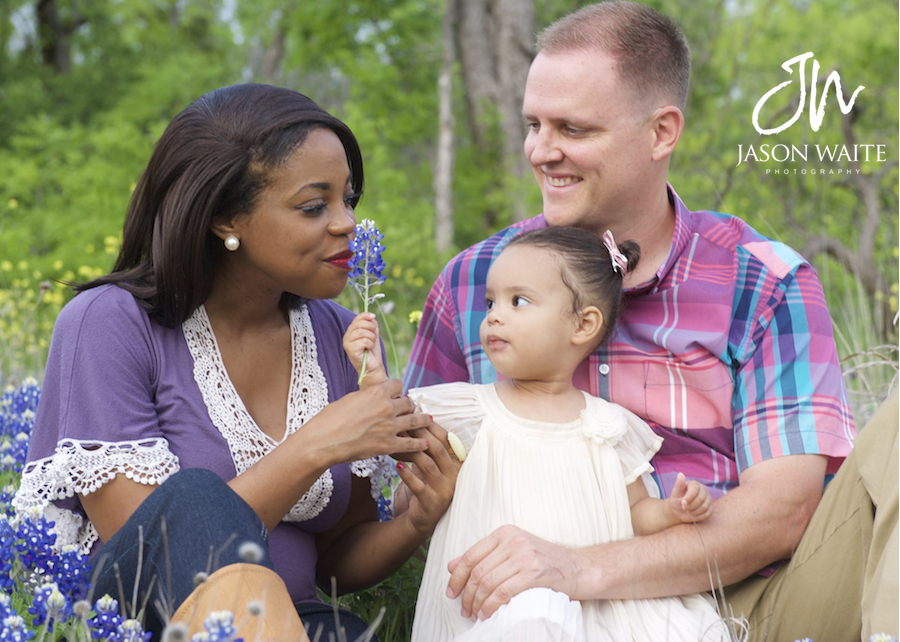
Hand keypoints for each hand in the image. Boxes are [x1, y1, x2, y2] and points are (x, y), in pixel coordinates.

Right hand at [307, 379, 429, 463]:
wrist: (324, 441)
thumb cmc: (330, 419)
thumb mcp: (350, 398)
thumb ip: (368, 397)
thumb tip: (374, 398)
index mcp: (376, 392)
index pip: (397, 385)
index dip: (398, 390)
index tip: (398, 394)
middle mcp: (387, 406)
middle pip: (407, 402)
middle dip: (408, 406)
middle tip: (410, 410)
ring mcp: (389, 426)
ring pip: (415, 420)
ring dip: (422, 421)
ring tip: (428, 420)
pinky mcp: (388, 444)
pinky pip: (411, 444)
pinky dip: (420, 444)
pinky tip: (425, 443)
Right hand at [342, 312, 386, 383]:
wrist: (373, 366)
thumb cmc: (372, 351)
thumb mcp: (373, 334)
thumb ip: (371, 325)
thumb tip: (372, 317)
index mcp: (351, 331)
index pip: (357, 318)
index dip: (366, 315)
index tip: (373, 317)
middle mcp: (347, 336)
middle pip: (360, 324)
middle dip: (371, 328)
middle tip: (374, 336)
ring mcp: (347, 343)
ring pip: (362, 332)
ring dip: (371, 337)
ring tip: (371, 344)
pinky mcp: (350, 349)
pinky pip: (363, 341)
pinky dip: (370, 344)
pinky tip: (368, 349)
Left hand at [396, 421, 460, 534]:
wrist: (424, 518)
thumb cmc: (426, 484)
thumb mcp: (430, 464)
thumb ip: (427, 447)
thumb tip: (413, 422)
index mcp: (456, 462)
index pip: (446, 440)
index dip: (432, 427)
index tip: (416, 416)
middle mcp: (454, 475)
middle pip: (438, 449)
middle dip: (421, 435)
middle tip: (405, 425)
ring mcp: (444, 489)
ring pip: (428, 465)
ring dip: (412, 452)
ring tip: (398, 442)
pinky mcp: (431, 502)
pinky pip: (418, 486)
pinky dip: (407, 475)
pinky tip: (397, 465)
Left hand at [446, 525, 580, 619]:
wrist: (580, 568)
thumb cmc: (545, 562)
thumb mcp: (514, 552)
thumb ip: (485, 556)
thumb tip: (452, 566)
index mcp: (505, 533)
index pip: (471, 555)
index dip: (457, 576)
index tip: (451, 592)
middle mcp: (512, 541)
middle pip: (477, 571)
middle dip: (467, 595)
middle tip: (464, 610)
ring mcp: (524, 556)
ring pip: (487, 582)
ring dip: (477, 603)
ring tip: (475, 614)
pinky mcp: (534, 573)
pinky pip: (502, 592)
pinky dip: (491, 606)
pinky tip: (488, 614)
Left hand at [666, 472, 711, 523]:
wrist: (679, 511)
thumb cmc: (676, 500)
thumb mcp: (675, 493)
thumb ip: (678, 484)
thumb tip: (680, 474)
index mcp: (694, 484)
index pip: (695, 489)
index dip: (689, 497)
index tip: (683, 503)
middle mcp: (703, 490)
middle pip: (701, 499)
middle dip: (691, 506)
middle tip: (684, 508)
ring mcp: (708, 499)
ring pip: (705, 507)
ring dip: (694, 511)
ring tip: (689, 510)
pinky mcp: (711, 507)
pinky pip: (708, 514)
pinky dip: (699, 516)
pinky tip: (694, 514)